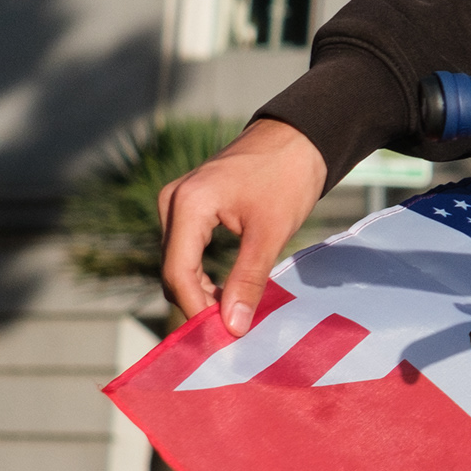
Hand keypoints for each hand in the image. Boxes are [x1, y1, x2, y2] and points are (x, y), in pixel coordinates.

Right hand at [157, 120, 331, 335]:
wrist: (299, 136)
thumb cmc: (289, 177)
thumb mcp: (271, 232)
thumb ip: (248, 279)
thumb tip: (233, 326)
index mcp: (188, 204)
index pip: (177, 272)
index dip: (195, 308)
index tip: (221, 335)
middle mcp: (172, 202)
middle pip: (172, 269)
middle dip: (196, 302)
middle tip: (228, 331)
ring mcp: (176, 202)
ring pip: (176, 261)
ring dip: (198, 289)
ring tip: (229, 315)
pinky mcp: (188, 205)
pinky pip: (184, 248)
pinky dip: (200, 272)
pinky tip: (223, 290)